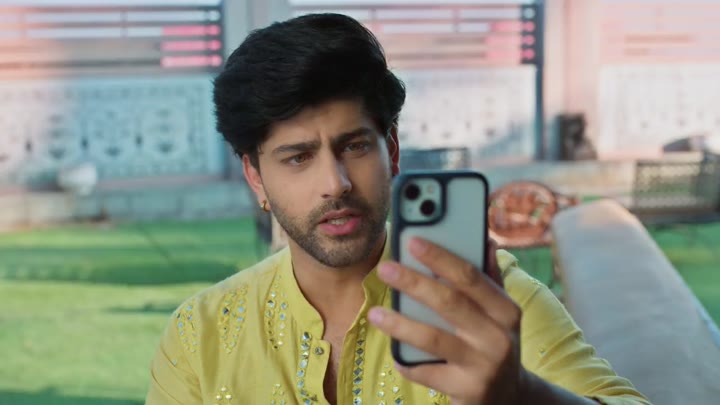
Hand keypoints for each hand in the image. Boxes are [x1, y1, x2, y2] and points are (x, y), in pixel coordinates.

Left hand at [368, 237, 527, 404]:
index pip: (470, 277)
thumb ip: (489, 278)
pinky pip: (427, 372)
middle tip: (385, 269)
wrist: (510, 398)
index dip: (440, 258)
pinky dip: (407, 362)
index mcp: (506, 310)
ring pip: (433, 339)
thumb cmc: (494, 343)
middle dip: (413, 283)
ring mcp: (483, 366)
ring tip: (375, 313)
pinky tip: (394, 354)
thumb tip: (484, 239)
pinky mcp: (467, 391)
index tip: (412, 241)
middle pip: (450, 303)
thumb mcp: (500, 314)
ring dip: (400, 324)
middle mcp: (498, 337)